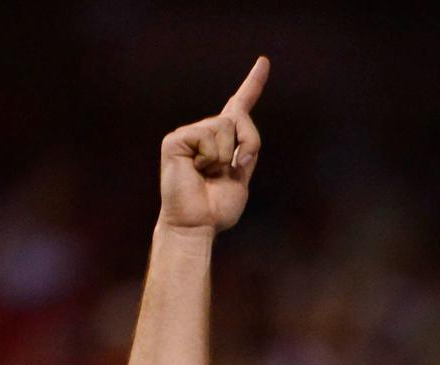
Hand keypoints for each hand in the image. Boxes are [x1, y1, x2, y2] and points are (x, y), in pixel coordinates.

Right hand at [157, 56, 269, 234]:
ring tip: (208, 173)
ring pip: (225, 126)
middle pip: (239, 118)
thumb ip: (247, 150)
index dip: (253, 84)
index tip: (264, 61)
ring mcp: (189, 134)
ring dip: (226, 155)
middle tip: (232, 170)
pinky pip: (208, 136)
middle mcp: (205, 132)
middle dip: (248, 143)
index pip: (239, 106)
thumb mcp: (241, 178)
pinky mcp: (175, 140)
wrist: (196, 226)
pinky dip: (210, 157)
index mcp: (223, 141)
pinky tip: (197, 170)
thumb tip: (243, 125)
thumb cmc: (216, 209)